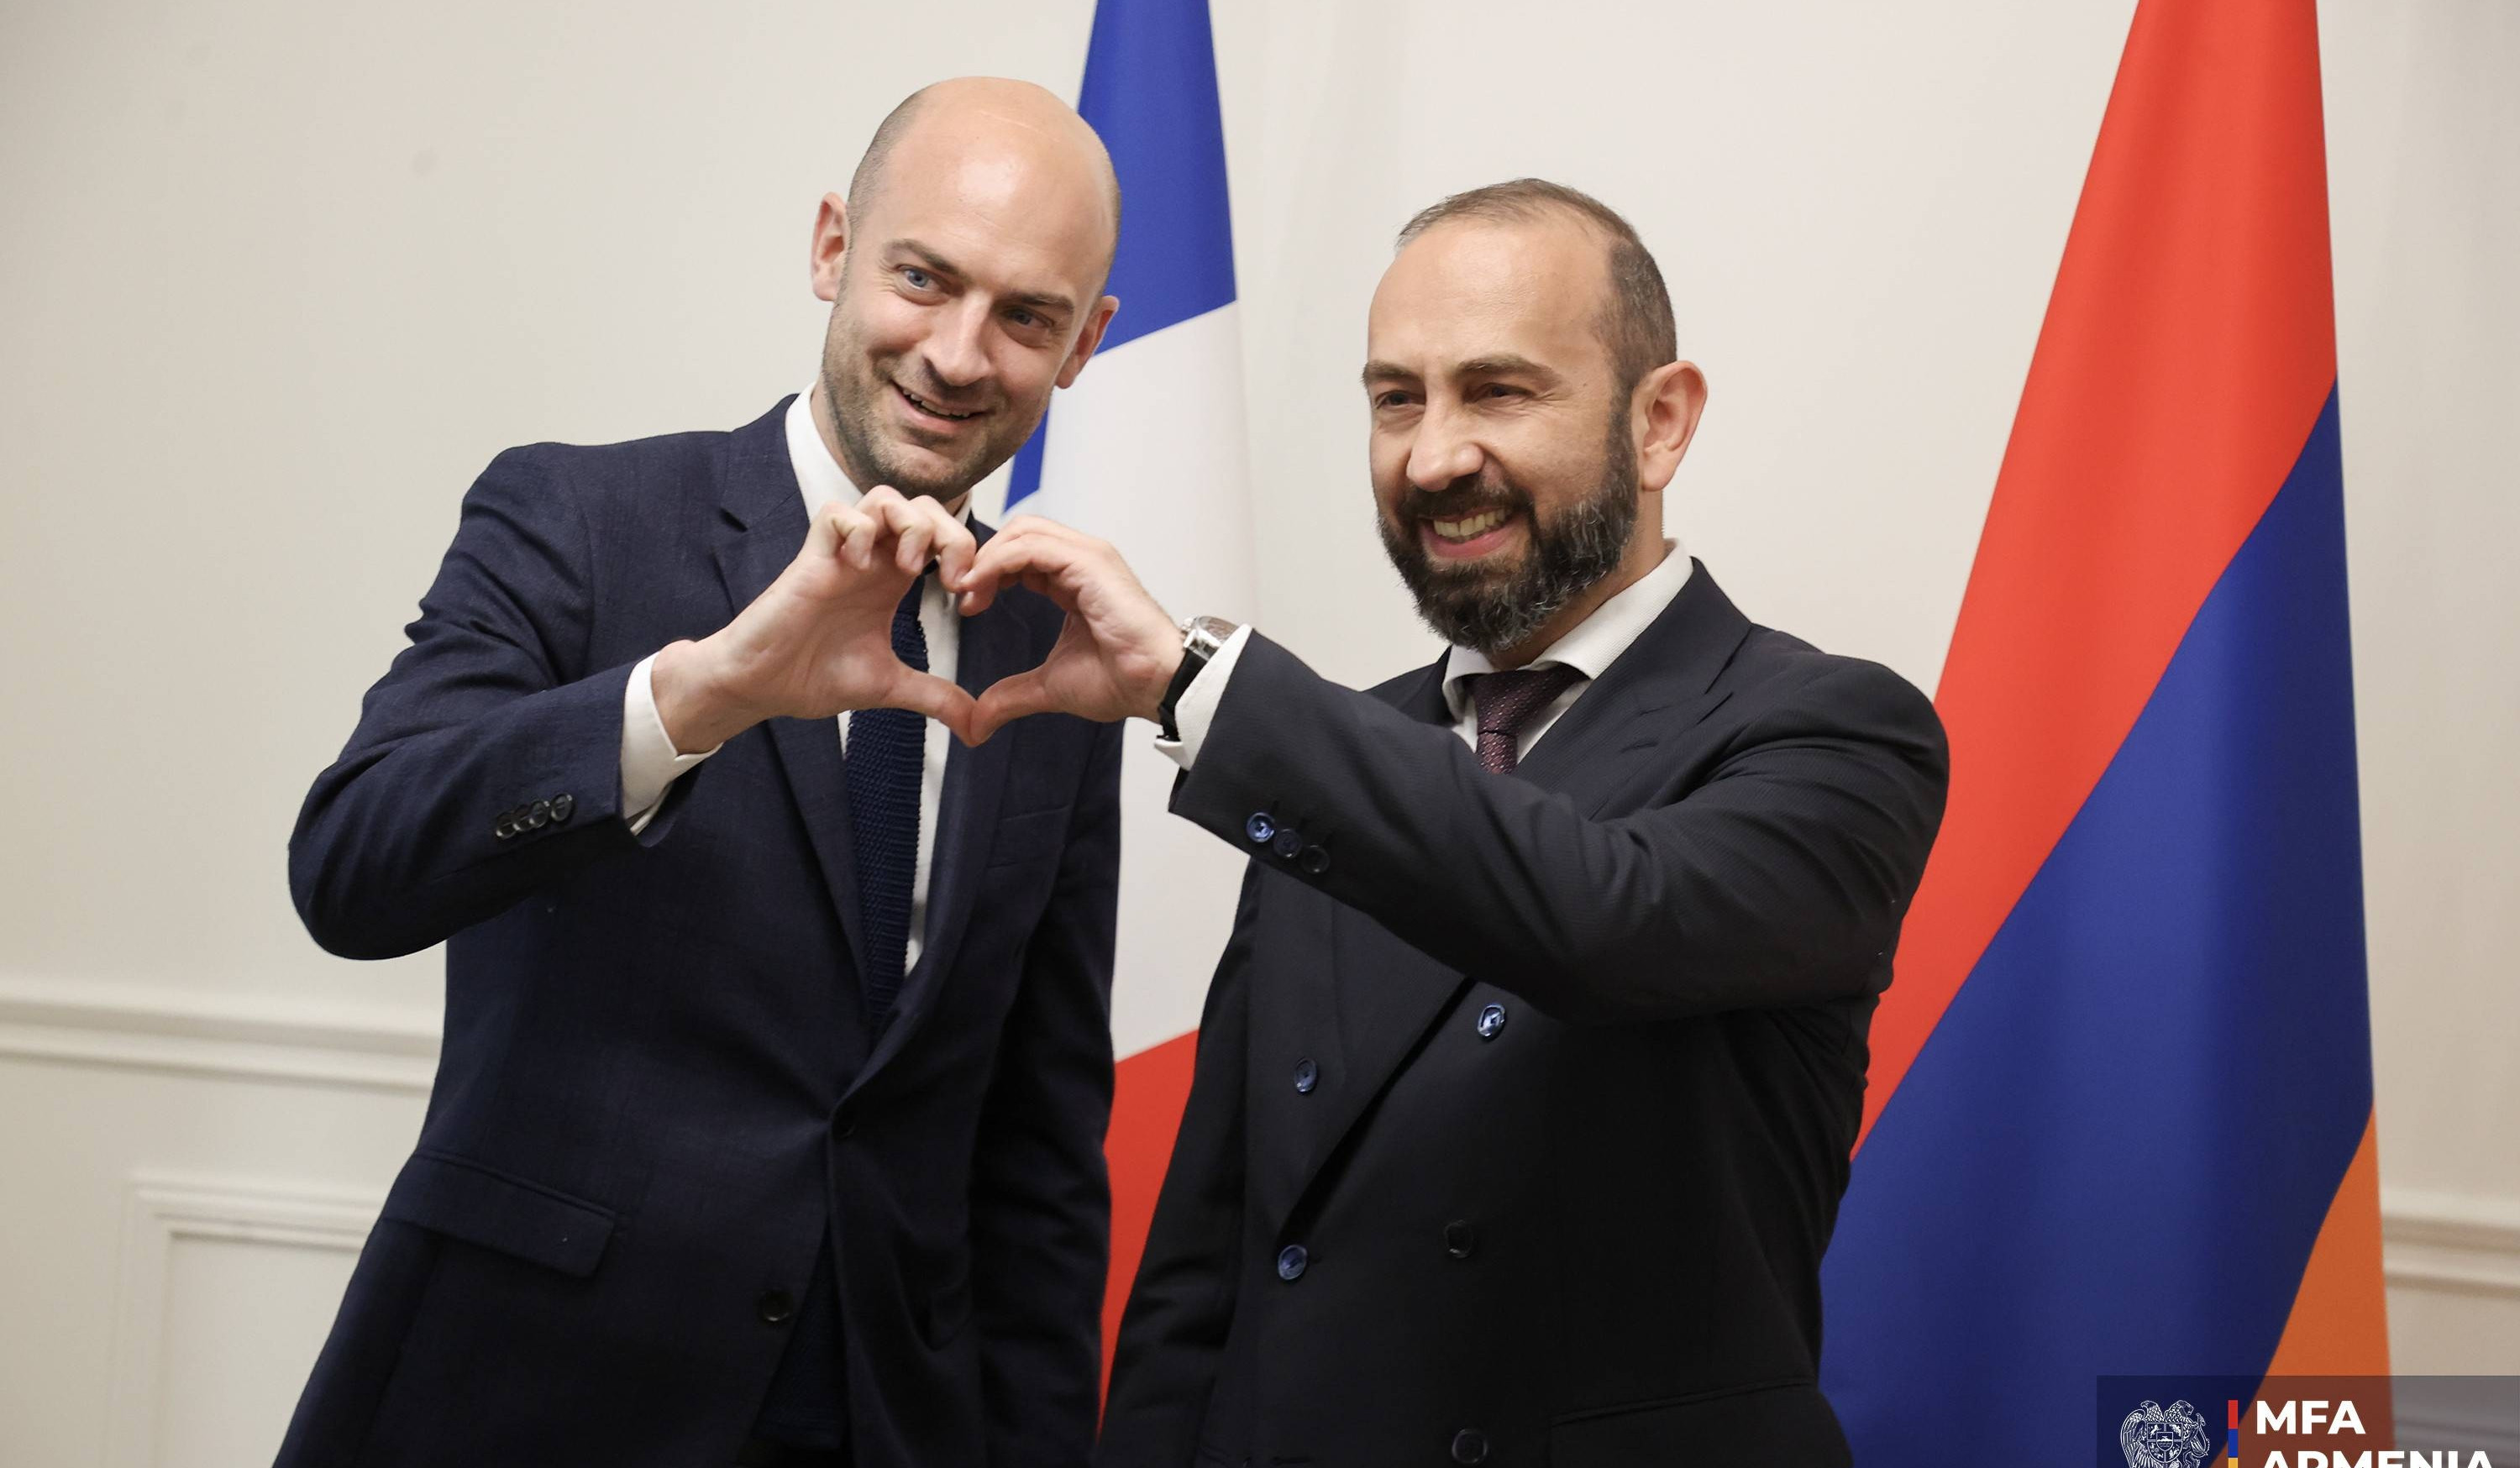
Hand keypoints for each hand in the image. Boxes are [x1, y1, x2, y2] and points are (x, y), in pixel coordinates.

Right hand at [653, 487, 977, 750]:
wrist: (761, 686)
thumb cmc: (813, 676)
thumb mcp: (890, 687)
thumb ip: (935, 697)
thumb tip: (978, 727)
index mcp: (893, 580)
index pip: (943, 536)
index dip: (969, 556)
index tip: (968, 600)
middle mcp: (872, 560)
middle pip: (923, 506)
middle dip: (950, 533)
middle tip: (950, 579)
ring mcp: (842, 555)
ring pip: (884, 498)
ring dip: (909, 525)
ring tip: (908, 569)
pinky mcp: (810, 559)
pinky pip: (835, 513)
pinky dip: (856, 531)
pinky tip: (858, 568)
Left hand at [954, 516, 1179, 742]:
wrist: (1155, 685)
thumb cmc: (1122, 680)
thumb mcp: (1050, 687)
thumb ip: (1012, 695)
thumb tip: (978, 722)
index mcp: (1074, 580)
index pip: (1022, 552)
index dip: (988, 571)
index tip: (967, 604)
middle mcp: (1082, 560)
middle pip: (1018, 531)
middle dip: (983, 558)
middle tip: (962, 594)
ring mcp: (1088, 557)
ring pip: (1023, 531)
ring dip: (986, 558)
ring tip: (968, 592)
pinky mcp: (1089, 562)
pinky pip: (1032, 546)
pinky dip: (998, 561)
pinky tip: (982, 587)